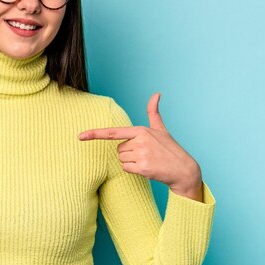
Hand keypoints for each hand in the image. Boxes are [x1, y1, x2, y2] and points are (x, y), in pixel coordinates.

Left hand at [78, 93, 202, 200]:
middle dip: (129, 153)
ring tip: (148, 160)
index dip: (95, 134)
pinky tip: (147, 168)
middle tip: (146, 154)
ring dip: (131, 162)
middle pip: (118, 149)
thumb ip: (153, 112)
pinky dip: (134, 170)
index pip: (113, 132)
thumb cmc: (170, 149)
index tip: (80, 136)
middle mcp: (140, 141)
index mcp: (141, 130)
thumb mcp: (161, 129)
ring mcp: (141, 155)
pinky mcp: (143, 168)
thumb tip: (156, 93)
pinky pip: (126, 169)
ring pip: (121, 159)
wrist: (184, 170)